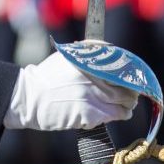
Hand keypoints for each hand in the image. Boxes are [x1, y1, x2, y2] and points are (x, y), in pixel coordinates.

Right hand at [3, 51, 137, 130]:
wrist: (29, 98)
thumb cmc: (48, 76)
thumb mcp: (67, 55)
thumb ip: (88, 50)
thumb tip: (110, 47)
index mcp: (89, 62)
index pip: (121, 68)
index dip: (132, 76)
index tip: (134, 79)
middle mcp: (93, 78)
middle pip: (126, 87)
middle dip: (132, 93)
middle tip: (133, 95)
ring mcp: (91, 97)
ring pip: (123, 103)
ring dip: (128, 106)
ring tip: (128, 106)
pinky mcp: (88, 114)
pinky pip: (111, 115)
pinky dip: (118, 115)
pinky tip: (119, 114)